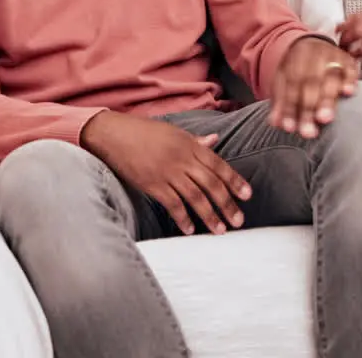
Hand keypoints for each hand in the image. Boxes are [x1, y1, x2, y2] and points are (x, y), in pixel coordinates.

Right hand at [81, 111, 251, 235]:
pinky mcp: (152, 184)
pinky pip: (172, 204)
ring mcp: (167, 172)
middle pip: (211, 184)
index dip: (235, 181)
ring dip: (209, 215)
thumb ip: (195, 140)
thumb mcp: (172, 131)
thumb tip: (215, 140)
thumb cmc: (142, 131)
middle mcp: (182, 159)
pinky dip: (182, 218)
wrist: (113, 134)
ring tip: (220, 230)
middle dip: (227, 204)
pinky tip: (189, 229)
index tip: (247, 196)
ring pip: (195, 197)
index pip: (218, 165)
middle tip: (238, 221)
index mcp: (189, 144)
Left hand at [269, 36, 359, 138]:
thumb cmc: (297, 68)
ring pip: (330, 78)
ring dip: (327, 100)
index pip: (290, 86)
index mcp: (292, 60)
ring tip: (324, 118)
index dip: (289, 108)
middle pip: (310, 84)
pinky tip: (349, 93)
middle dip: (308, 109)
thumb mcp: (283, 80)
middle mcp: (312, 56)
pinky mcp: (348, 59)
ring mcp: (331, 56)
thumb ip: (280, 102)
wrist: (311, 44)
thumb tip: (276, 123)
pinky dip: (350, 80)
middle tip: (308, 131)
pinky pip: (351, 69)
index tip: (290, 127)